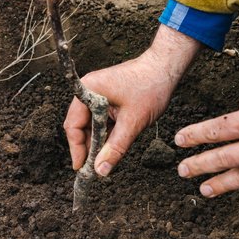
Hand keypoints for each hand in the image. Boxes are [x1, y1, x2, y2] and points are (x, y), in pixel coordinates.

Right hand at [64, 25, 200, 175]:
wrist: (166, 68)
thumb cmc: (150, 88)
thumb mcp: (132, 122)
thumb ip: (115, 148)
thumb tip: (100, 170)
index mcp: (88, 91)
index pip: (73, 125)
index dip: (77, 149)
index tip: (81, 168)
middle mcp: (88, 90)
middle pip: (80, 125)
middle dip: (87, 146)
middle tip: (95, 167)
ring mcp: (97, 93)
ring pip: (91, 124)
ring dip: (97, 140)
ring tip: (105, 158)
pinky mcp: (107, 96)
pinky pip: (101, 118)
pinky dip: (106, 132)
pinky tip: (113, 144)